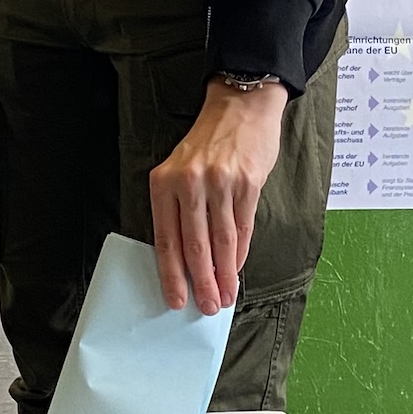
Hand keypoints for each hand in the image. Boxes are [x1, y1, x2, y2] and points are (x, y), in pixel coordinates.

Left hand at [149, 82, 286, 314]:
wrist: (240, 107)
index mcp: (164, 182)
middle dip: (200, 282)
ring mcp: (220, 182)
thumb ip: (179, 208)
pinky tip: (236, 269)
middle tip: (207, 307)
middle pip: (194, 245)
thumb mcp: (180, 169)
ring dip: (223, 274)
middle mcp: (190, 182)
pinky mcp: (248, 182)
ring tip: (226, 296)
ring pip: (220, 241)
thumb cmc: (209, 143)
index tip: (176, 299)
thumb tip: (186, 259)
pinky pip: (243, 227)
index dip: (171, 274)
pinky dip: (240, 253)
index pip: (165, 238)